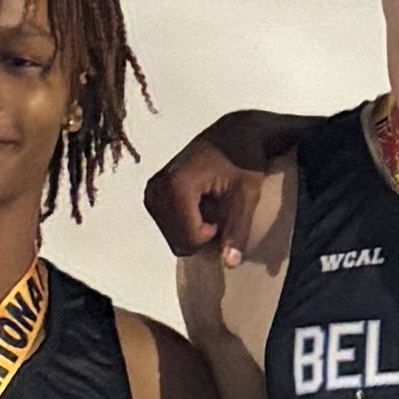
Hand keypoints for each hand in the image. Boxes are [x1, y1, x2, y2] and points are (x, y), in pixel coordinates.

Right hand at [141, 111, 294, 263]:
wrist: (230, 134)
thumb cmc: (243, 159)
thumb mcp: (247, 195)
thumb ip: (237, 229)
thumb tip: (229, 263)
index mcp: (177, 185)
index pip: (190, 238)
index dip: (214, 234)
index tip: (226, 211)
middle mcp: (157, 188)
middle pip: (178, 242)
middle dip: (202, 236)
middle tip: (219, 211)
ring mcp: (151, 191)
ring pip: (172, 239)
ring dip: (194, 232)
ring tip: (210, 208)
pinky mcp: (151, 193)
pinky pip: (167, 227)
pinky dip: (185, 226)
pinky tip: (198, 207)